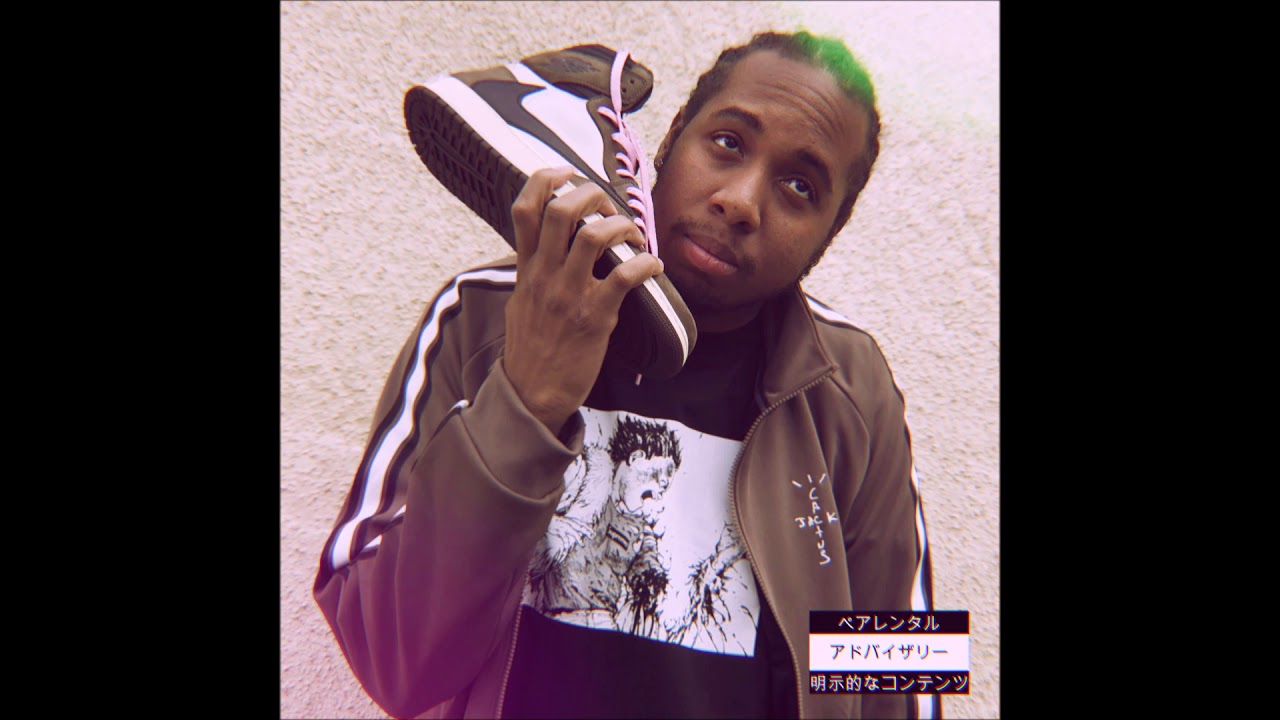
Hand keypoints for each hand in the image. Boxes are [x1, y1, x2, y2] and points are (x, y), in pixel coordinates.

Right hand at [503, 167, 663, 434]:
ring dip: (622, 225)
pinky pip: (624, 277)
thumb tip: (544, 244)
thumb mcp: (520, 301)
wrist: (532, 393)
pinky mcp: (594, 317)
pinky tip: (654, 267)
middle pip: (561, 211)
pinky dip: (646, 264)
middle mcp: (544, 275)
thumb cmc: (531, 348)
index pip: (524, 209)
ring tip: (634, 234)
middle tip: (608, 206)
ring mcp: (569, 295)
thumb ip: (532, 269)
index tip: (566, 173)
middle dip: (590, 195)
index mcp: (526, 268)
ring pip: (594, 237)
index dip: (545, 180)